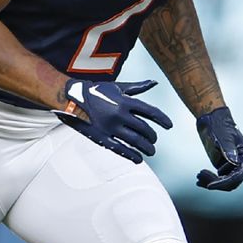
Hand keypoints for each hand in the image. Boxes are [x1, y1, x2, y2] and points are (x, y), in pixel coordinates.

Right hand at [54, 79, 171, 162]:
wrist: (73, 98)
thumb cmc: (96, 91)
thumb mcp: (118, 87)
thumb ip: (137, 87)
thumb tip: (153, 83)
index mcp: (124, 101)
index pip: (150, 112)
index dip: (162, 119)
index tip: (169, 126)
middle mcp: (119, 114)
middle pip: (144, 129)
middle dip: (152, 137)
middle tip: (154, 140)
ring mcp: (111, 127)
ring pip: (135, 141)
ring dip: (146, 148)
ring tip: (150, 151)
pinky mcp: (102, 137)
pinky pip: (120, 149)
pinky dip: (132, 155)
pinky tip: (138, 159)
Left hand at [196, 106, 242, 190]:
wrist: (212, 119)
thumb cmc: (220, 125)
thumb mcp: (223, 136)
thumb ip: (229, 149)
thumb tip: (235, 162)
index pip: (238, 176)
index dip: (224, 182)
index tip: (210, 186)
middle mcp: (242, 164)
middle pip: (231, 182)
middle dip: (216, 183)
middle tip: (200, 176)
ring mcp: (233, 166)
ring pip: (224, 182)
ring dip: (211, 182)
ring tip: (198, 177)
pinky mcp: (223, 165)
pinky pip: (218, 178)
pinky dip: (209, 179)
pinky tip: (199, 179)